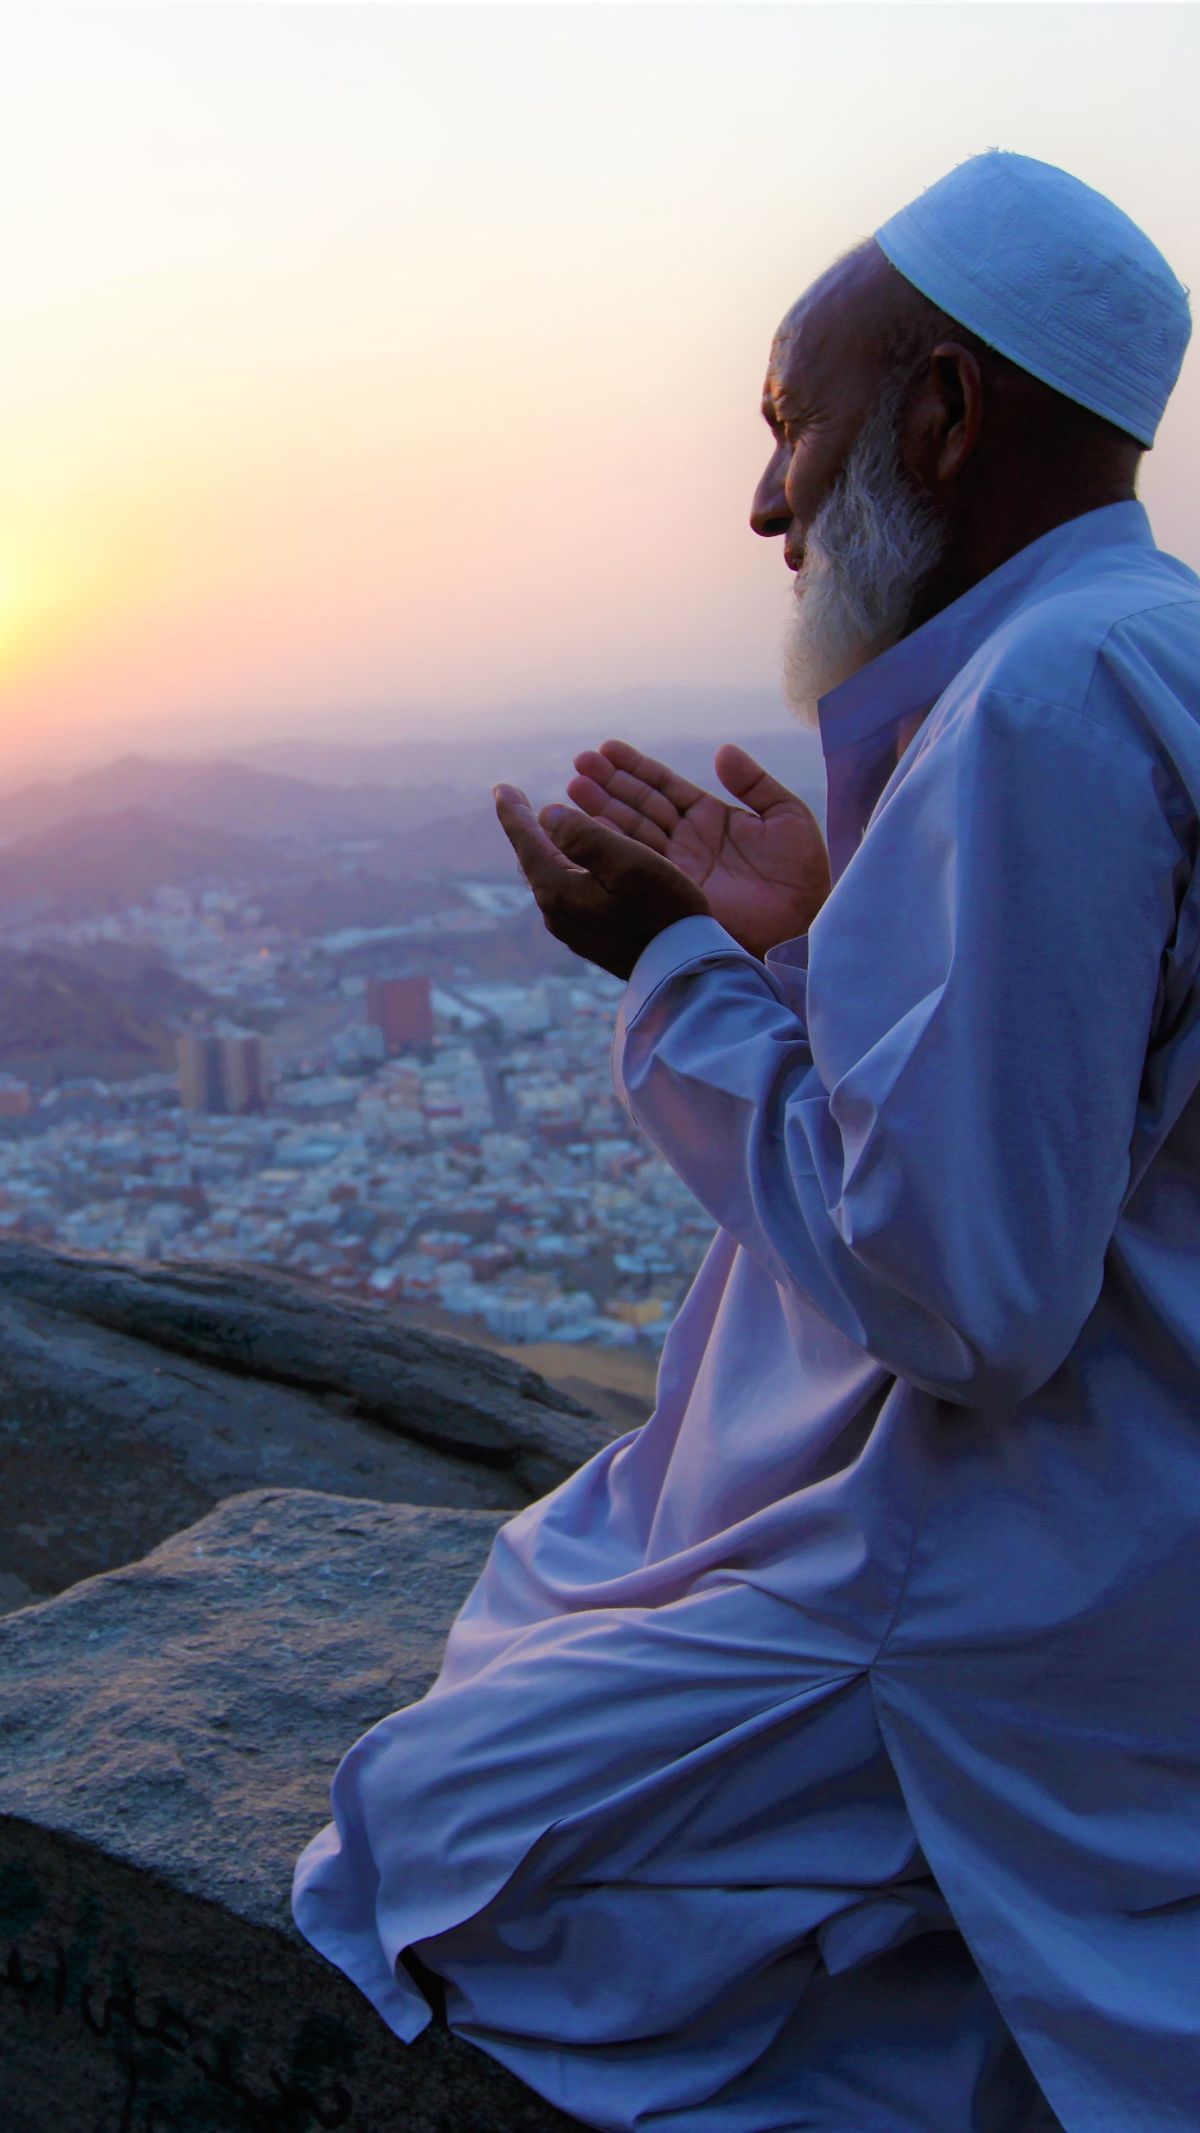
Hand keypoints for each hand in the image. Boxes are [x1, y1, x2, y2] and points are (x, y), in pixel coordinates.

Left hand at [494, 784, 709, 980]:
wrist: (682, 970)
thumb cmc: (663, 911)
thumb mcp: (628, 862)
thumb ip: (584, 835)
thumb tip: (548, 816)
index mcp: (558, 889)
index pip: (526, 841)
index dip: (514, 811)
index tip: (501, 787)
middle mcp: (556, 912)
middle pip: (534, 860)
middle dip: (528, 829)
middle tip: (518, 806)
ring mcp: (572, 929)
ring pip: (551, 878)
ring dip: (548, 850)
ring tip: (545, 831)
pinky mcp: (591, 939)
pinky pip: (568, 893)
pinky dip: (566, 869)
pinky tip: (576, 867)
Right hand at [565, 738, 829, 958]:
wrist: (804, 924)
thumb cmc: (803, 875)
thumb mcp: (787, 817)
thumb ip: (754, 783)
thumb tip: (723, 751)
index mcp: (711, 817)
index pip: (665, 786)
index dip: (636, 768)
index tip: (607, 749)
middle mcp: (687, 840)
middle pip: (640, 805)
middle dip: (609, 784)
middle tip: (580, 763)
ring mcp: (677, 867)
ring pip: (632, 831)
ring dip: (602, 809)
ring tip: (575, 786)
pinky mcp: (671, 892)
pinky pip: (638, 864)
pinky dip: (614, 846)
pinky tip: (590, 827)